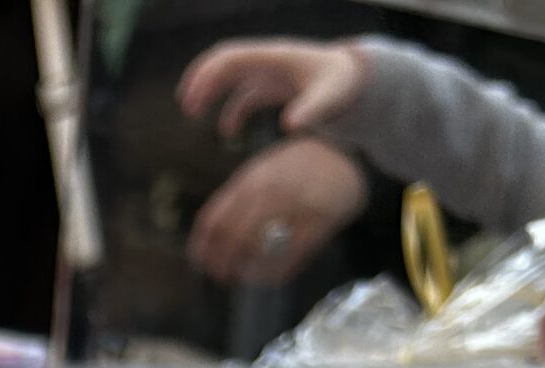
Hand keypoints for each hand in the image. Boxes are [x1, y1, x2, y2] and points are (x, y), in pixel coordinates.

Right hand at [178, 38, 371, 138]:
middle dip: (201, 80)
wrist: (358, 80)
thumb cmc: (344, 85)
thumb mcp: (330, 97)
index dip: (207, 75)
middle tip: (185, 105)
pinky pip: (245, 95)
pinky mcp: (274, 86)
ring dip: (210, 92)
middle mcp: (267, 61)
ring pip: (230, 77)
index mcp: (273, 57)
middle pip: (223, 63)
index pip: (230, 57)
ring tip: (193, 114)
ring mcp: (269, 72)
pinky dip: (232, 112)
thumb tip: (290, 126)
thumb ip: (311, 110)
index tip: (192, 97)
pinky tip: (229, 134)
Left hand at [188, 138, 369, 286]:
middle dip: (221, 264)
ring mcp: (293, 209)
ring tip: (242, 277)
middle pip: (232, 239)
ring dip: (245, 271)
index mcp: (251, 179)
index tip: (200, 262)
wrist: (348, 157)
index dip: (202, 247)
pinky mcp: (317, 224)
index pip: (214, 220)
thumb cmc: (299, 165)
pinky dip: (274, 273)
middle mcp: (269, 193)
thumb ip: (238, 197)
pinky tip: (268, 277)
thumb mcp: (263, 170)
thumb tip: (210, 235)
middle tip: (221, 276)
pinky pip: (289, 258)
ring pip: (258, 250)